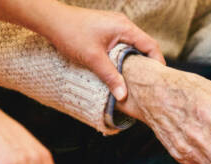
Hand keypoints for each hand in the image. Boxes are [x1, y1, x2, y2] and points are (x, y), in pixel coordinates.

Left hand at [39, 4, 164, 100]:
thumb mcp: (93, 58)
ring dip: (134, 60)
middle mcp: (122, 24)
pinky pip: (122, 44)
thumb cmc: (71, 34)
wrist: (52, 20)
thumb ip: (110, 76)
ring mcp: (114, 25)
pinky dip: (124, 56)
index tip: (159, 79)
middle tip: (148, 83)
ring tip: (135, 79)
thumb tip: (123, 95)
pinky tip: (119, 69)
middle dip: (147, 64)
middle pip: (144, 45)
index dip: (157, 62)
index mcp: (124, 27)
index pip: (150, 45)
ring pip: (132, 45)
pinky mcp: (106, 29)